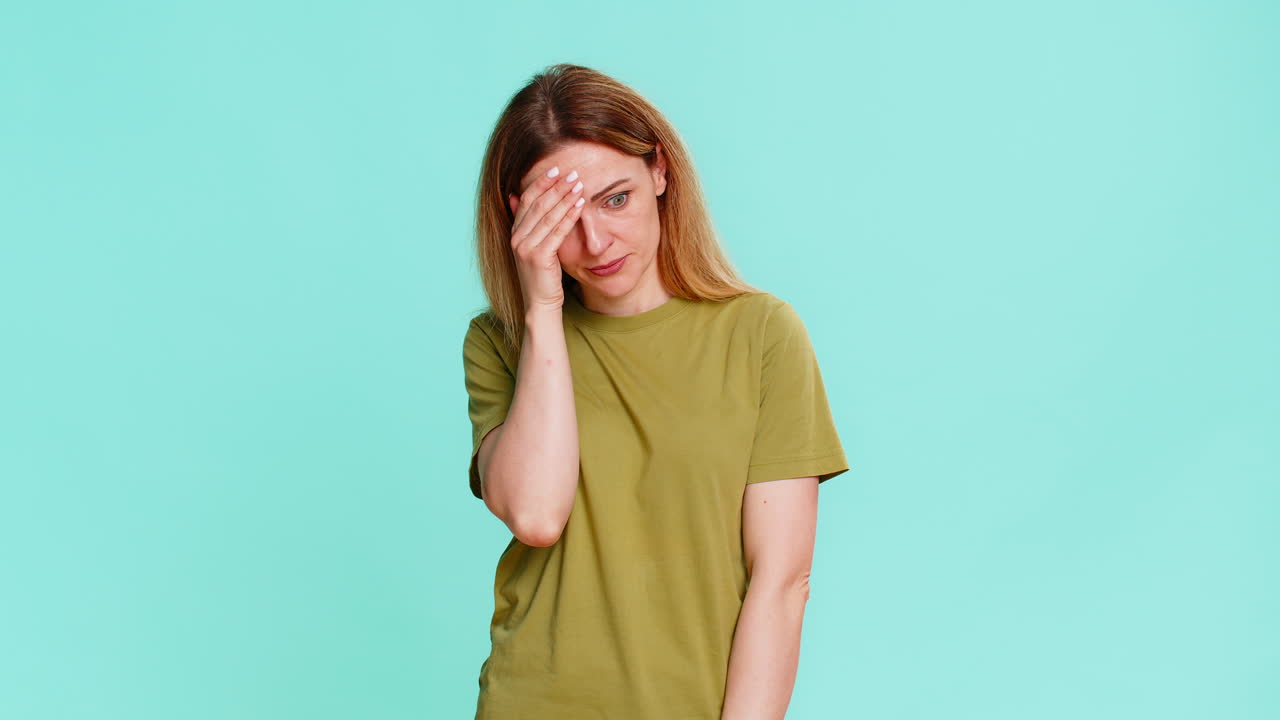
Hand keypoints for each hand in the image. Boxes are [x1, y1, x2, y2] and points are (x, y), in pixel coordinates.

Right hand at [507, 166, 585, 312]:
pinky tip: (580, 206)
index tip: (556, 169)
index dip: (541, 183)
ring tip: (579, 185)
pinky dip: (569, 216)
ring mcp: (526, 247)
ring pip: (548, 215)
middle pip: (538, 204)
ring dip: (565, 197)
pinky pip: (557, 231)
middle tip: (572, 173)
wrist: (540, 303)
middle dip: (556, 186)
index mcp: (515, 232)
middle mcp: (517, 237)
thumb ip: (527, 223)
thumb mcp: (533, 246)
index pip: (526, 199)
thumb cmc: (542, 275)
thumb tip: (516, 196)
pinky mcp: (538, 257)